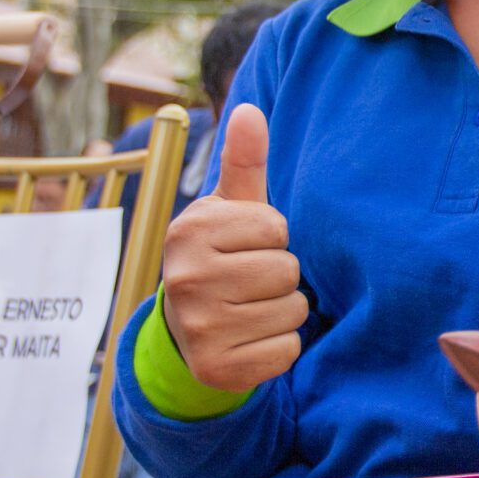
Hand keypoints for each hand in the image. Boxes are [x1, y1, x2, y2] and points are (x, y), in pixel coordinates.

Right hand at [157, 103, 305, 392]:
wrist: (187, 329)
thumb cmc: (221, 255)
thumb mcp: (230, 208)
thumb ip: (244, 162)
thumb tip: (249, 109)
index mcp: (190, 231)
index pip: (276, 228)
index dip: (272, 238)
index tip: (246, 246)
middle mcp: (185, 279)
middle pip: (287, 271)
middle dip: (280, 276)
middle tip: (249, 282)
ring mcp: (199, 327)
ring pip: (293, 311)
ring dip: (283, 311)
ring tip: (251, 307)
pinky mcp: (217, 368)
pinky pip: (287, 351)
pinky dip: (280, 346)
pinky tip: (252, 339)